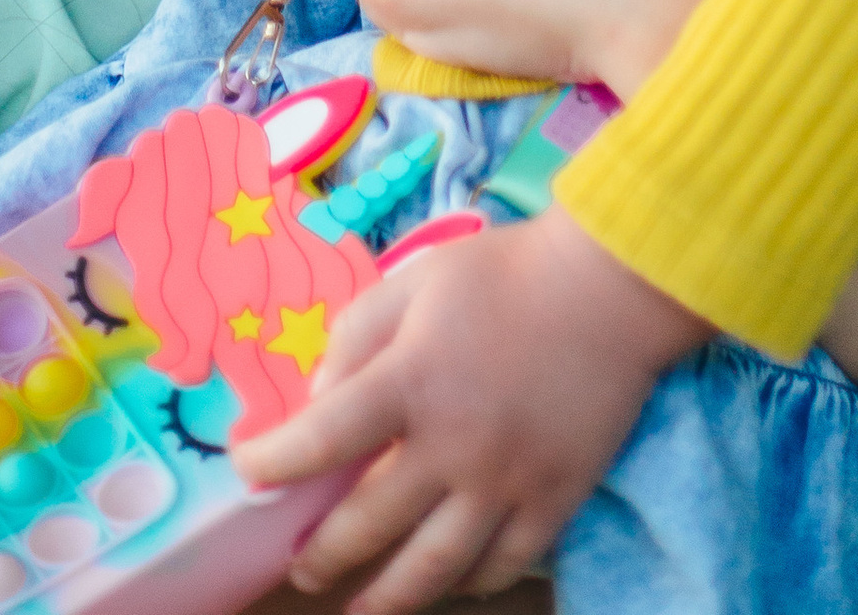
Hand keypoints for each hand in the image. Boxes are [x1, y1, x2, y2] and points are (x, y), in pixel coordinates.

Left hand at [236, 206, 708, 611]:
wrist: (609, 289)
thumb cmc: (504, 275)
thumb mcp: (415, 281)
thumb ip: (355, 338)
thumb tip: (319, 401)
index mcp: (411, 381)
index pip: (320, 439)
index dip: (272, 463)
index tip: (248, 471)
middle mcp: (452, 445)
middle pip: (368, 524)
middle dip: (321, 554)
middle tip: (300, 567)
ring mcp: (505, 483)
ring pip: (431, 570)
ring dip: (384, 599)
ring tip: (358, 610)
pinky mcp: (552, 502)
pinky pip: (498, 566)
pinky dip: (465, 585)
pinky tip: (445, 583)